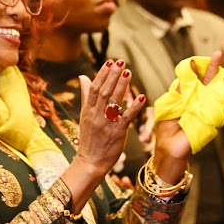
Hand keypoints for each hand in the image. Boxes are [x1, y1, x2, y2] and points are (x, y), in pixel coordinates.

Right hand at [74, 60, 146, 175]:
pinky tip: (141, 96)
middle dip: (113, 76)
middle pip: (104, 92)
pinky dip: (133, 107)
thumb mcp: (84, 115)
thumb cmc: (89, 138)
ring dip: (121, 86)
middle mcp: (96, 115)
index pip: (95, 88)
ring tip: (128, 72)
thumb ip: (86, 96)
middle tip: (121, 62)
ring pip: (114, 102)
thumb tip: (83, 76)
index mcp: (88, 110)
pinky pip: (126, 118)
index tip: (110, 62)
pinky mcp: (117, 133)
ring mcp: (106, 124)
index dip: (102, 74)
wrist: (90, 161)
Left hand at [153, 51, 223, 179]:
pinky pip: (221, 107)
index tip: (196, 58)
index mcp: (186, 96)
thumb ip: (178, 93)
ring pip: (217, 92)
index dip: (195, 69)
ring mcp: (206, 109)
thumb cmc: (167, 128)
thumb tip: (184, 78)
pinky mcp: (211, 119)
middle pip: (207, 81)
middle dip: (212, 68)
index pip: (193, 79)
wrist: (169, 147)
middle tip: (218, 53)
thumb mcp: (170, 106)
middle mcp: (198, 101)